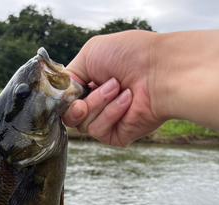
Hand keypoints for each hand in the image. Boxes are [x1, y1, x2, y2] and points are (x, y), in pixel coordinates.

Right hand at [63, 31, 164, 146]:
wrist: (159, 70)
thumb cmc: (130, 56)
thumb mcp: (89, 54)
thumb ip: (68, 76)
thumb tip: (60, 97)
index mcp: (90, 86)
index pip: (65, 101)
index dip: (63, 98)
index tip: (69, 90)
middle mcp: (97, 105)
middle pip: (69, 116)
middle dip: (81, 101)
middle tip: (97, 85)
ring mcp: (107, 122)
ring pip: (82, 124)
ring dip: (99, 103)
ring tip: (119, 87)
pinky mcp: (116, 136)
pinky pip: (98, 131)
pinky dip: (111, 113)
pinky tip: (127, 100)